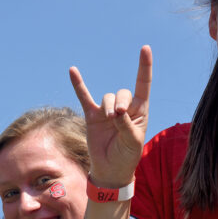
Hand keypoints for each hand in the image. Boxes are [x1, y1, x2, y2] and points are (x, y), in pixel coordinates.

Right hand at [69, 45, 151, 187]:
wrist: (111, 169)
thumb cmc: (127, 155)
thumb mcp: (132, 142)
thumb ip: (126, 125)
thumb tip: (117, 111)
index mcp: (140, 110)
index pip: (143, 84)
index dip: (144, 67)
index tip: (145, 48)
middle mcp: (124, 107)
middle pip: (123, 93)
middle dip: (121, 102)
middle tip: (118, 117)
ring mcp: (107, 110)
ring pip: (107, 97)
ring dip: (108, 106)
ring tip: (110, 120)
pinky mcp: (92, 116)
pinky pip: (84, 97)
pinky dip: (79, 85)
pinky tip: (72, 71)